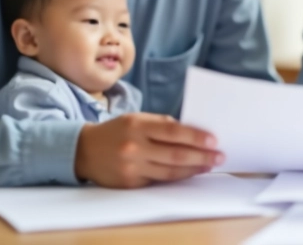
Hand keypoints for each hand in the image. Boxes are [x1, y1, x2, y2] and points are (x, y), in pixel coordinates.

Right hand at [74, 113, 223, 187]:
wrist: (83, 150)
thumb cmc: (116, 131)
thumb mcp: (136, 119)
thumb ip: (161, 125)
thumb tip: (192, 133)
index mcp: (137, 125)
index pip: (173, 132)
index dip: (196, 137)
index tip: (214, 140)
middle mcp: (134, 146)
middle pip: (175, 154)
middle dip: (201, 156)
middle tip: (219, 156)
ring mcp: (131, 167)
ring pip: (170, 171)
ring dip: (193, 169)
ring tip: (208, 165)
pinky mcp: (129, 183)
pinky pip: (158, 181)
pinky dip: (176, 177)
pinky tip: (188, 173)